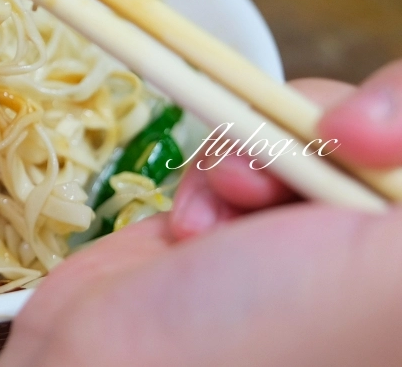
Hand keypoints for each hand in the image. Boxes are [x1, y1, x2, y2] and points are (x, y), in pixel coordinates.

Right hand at [0, 64, 401, 366]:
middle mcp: (370, 259)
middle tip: (328, 142)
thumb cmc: (252, 342)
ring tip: (231, 200)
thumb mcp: (387, 284)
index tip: (371, 140)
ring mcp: (312, 236)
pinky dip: (216, 163)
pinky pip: (250, 141)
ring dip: (264, 145)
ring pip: (318, 129)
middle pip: (387, 139)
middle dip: (343, 129)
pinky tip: (197, 220)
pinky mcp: (246, 217)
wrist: (99, 366)